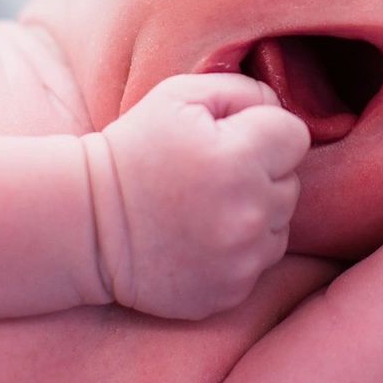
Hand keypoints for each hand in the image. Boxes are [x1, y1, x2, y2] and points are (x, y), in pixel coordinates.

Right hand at [89, 74, 309, 318]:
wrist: (88, 226)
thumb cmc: (134, 151)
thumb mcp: (178, 96)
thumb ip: (241, 90)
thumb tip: (277, 107)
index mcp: (239, 157)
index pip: (295, 135)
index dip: (264, 132)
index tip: (230, 141)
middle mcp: (249, 212)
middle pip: (290, 182)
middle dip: (260, 174)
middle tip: (211, 177)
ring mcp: (242, 258)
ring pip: (279, 225)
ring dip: (255, 215)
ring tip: (205, 209)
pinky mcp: (231, 292)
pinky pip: (259, 263)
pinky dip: (239, 252)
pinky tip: (200, 240)